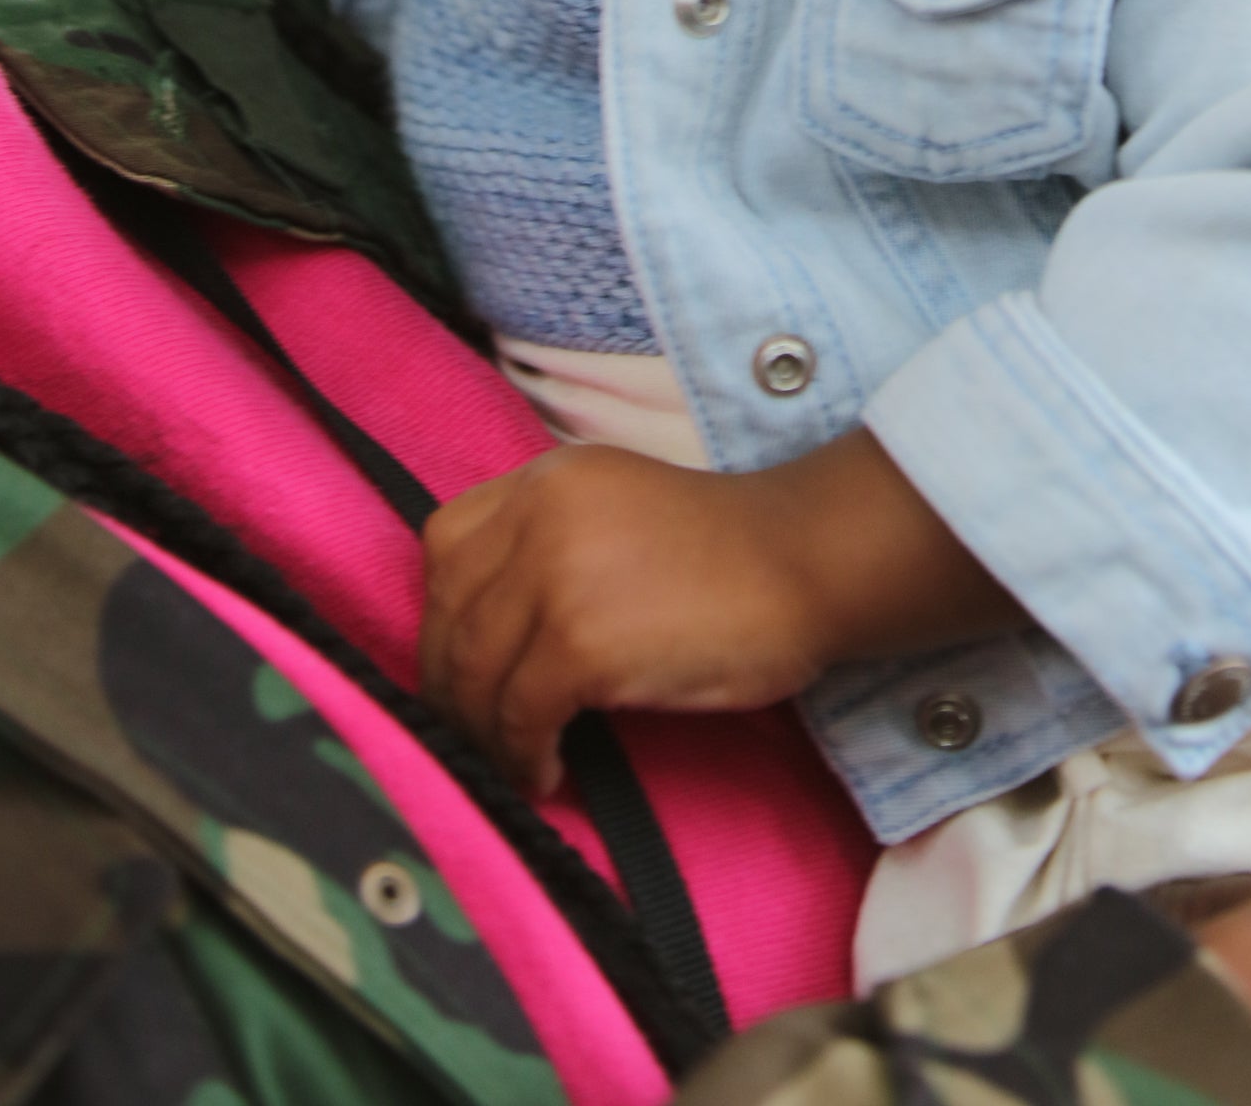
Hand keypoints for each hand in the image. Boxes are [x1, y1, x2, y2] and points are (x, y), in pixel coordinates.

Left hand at [417, 429, 1014, 793]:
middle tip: (476, 735)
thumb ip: (552, 543)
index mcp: (548, 478)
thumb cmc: (728, 555)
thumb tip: (487, 637)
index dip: (443, 616)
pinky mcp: (581, 640)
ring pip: (474, 670)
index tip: (464, 667)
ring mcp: (556, 574)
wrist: (806, 564)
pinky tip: (548, 773)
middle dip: (451, 686)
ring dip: (482, 732)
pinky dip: (522, 755)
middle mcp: (539, 513)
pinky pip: (518, 714)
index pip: (445, 545)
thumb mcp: (618, 513)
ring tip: (513, 763)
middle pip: (449, 613)